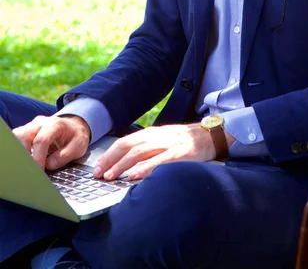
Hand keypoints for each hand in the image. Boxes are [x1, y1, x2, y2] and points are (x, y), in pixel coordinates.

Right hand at [13, 114, 90, 171]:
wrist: (74, 125)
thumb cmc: (75, 136)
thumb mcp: (79, 146)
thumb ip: (65, 156)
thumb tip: (49, 165)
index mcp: (55, 124)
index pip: (41, 140)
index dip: (38, 157)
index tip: (39, 170)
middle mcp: (40, 123)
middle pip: (23, 135)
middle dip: (24, 154)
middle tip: (32, 169)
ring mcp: (32, 126)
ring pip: (17, 136)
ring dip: (20, 152)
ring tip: (28, 165)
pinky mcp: (27, 131)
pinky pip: (17, 139)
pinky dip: (19, 150)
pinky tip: (26, 160)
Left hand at [93, 123, 233, 180]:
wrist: (209, 135)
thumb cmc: (182, 141)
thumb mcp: (161, 140)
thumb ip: (145, 149)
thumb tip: (123, 164)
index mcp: (150, 134)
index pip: (123, 142)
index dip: (108, 155)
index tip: (96, 168)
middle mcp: (156, 137)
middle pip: (127, 147)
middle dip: (110, 161)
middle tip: (98, 175)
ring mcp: (167, 144)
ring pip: (139, 153)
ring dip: (123, 165)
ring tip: (111, 177)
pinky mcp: (179, 154)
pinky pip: (159, 161)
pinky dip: (146, 168)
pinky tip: (135, 176)